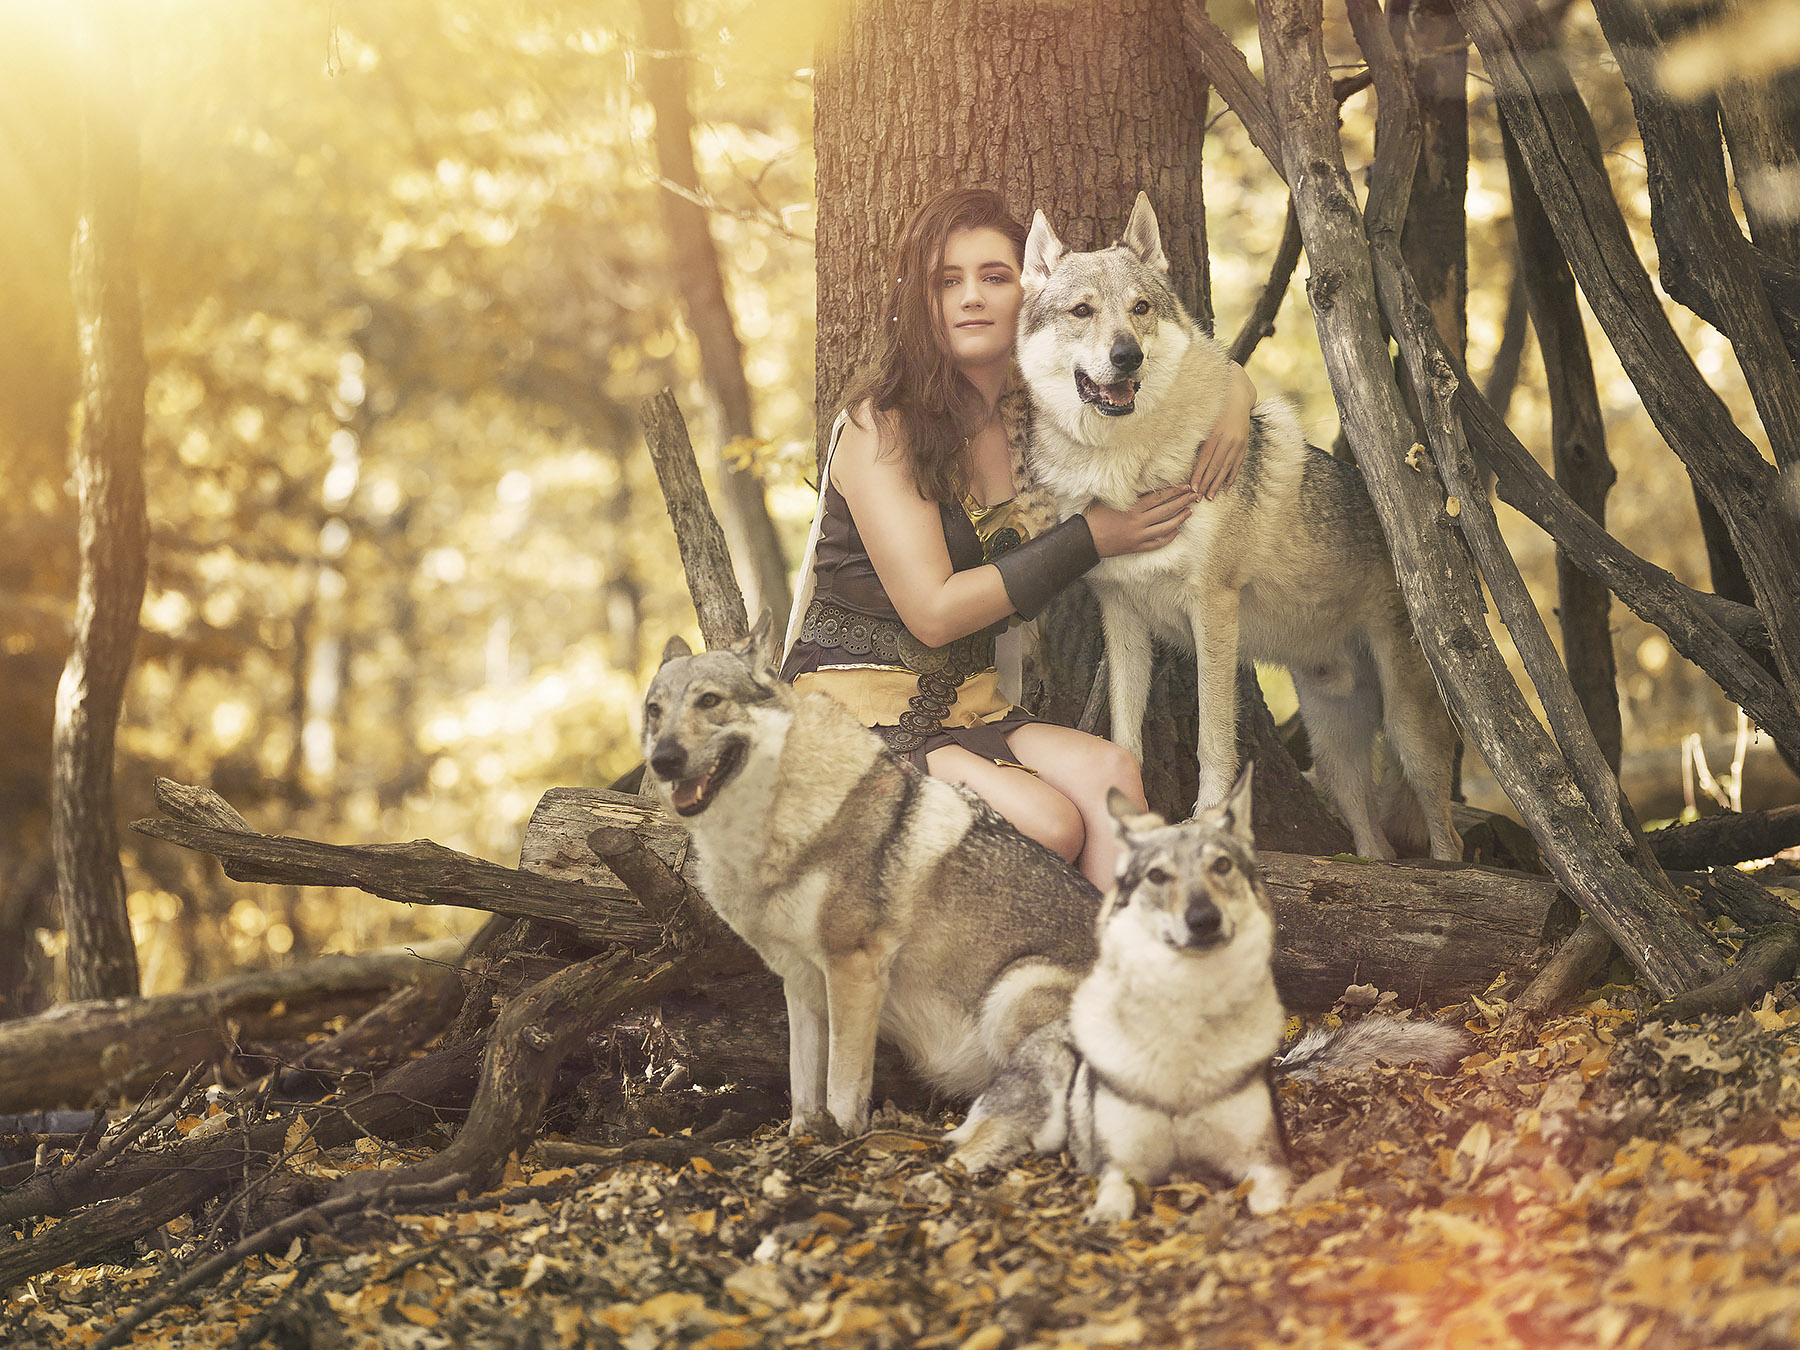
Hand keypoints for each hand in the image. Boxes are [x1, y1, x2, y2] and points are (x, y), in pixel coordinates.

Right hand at [1083, 485, 1195, 557]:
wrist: (1085, 539)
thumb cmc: (1093, 517)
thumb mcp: (1108, 499)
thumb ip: (1125, 492)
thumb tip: (1139, 483)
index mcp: (1132, 507)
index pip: (1159, 497)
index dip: (1174, 490)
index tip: (1185, 486)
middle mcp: (1138, 521)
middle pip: (1166, 510)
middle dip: (1182, 501)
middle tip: (1194, 495)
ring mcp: (1139, 535)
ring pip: (1166, 527)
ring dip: (1180, 519)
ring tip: (1189, 511)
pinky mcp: (1137, 546)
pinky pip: (1157, 542)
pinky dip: (1169, 537)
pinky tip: (1177, 531)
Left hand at [1190, 364, 1255, 499]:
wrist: (1237, 396)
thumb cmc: (1215, 408)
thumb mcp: (1204, 420)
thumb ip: (1197, 438)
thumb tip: (1187, 457)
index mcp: (1214, 434)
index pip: (1204, 460)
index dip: (1198, 475)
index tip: (1192, 488)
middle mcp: (1227, 440)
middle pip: (1215, 467)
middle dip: (1206, 484)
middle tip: (1199, 498)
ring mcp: (1238, 443)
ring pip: (1226, 468)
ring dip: (1217, 484)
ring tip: (1211, 497)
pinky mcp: (1244, 444)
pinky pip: (1238, 464)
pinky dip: (1231, 476)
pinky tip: (1226, 487)